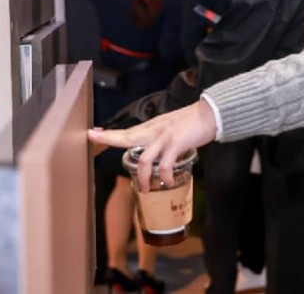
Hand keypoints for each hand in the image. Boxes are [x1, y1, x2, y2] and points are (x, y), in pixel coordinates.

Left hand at [87, 101, 216, 190]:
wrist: (210, 114)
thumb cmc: (192, 122)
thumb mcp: (171, 127)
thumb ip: (159, 136)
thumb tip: (153, 149)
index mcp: (153, 127)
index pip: (128, 131)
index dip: (109, 134)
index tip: (93, 133)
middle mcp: (155, 131)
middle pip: (127, 136)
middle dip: (109, 138)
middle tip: (93, 137)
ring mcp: (164, 137)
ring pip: (144, 159)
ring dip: (143, 177)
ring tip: (145, 189)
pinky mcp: (176, 143)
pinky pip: (165, 165)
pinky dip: (165, 176)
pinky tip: (167, 183)